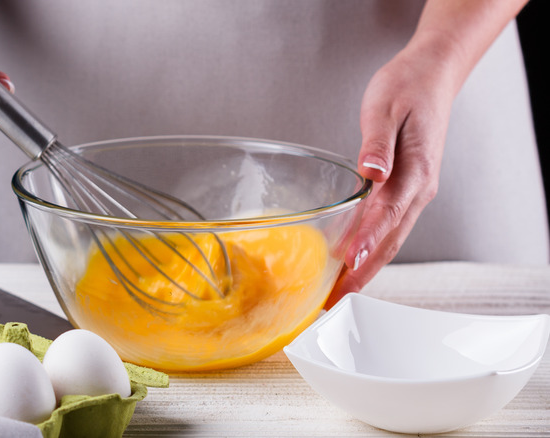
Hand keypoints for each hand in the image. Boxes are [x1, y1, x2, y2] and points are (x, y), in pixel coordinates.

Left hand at [324, 0, 528, 308]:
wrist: (431, 76)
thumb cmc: (406, 88)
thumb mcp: (385, 108)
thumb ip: (377, 143)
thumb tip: (372, 172)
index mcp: (415, 171)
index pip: (389, 213)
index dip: (369, 241)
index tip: (349, 264)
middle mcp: (419, 188)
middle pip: (391, 240)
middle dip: (364, 272)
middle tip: (336, 299)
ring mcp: (416, 192)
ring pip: (392, 239)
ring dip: (368, 267)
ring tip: (341, 291)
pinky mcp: (408, 189)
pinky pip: (391, 227)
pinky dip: (373, 248)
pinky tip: (354, 259)